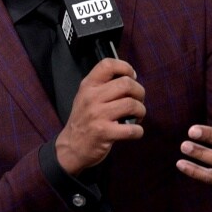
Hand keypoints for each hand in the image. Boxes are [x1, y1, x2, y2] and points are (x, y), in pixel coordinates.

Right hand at [55, 57, 145, 174]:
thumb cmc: (84, 120)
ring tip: (136, 116)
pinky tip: (134, 131)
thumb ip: (103, 86)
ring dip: (141, 111)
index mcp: (88, 85)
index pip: (108, 64)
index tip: (132, 77)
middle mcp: (91, 97)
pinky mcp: (104, 133)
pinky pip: (132, 129)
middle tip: (138, 100)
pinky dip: (138, 131)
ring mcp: (97, 115)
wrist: (71, 147)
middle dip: (139, 92)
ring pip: (131, 104)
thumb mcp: (86, 97)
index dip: (125, 67)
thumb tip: (131, 77)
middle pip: (126, 84)